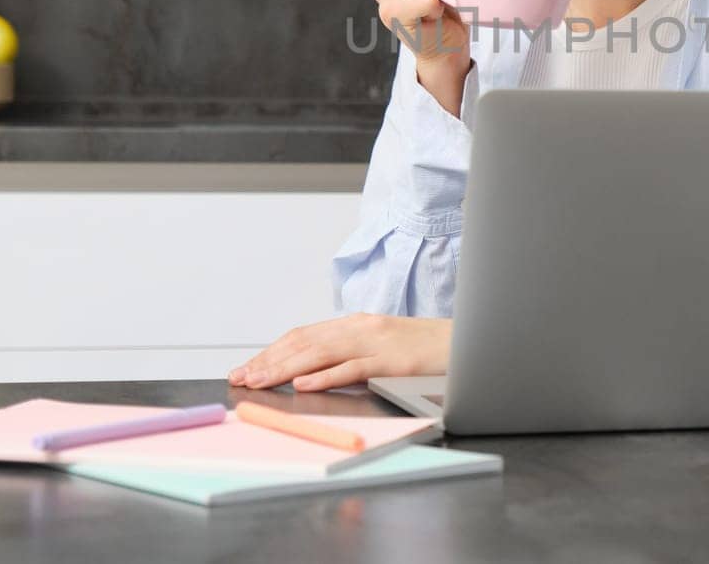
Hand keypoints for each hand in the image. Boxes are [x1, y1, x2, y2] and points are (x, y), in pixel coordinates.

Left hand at [228, 313, 452, 391]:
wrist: (467, 341)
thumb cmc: (424, 349)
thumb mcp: (382, 346)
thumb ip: (350, 353)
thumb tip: (310, 371)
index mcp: (357, 324)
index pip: (303, 335)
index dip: (272, 351)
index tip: (247, 368)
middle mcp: (361, 328)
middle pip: (305, 342)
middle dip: (268, 361)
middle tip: (241, 378)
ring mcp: (376, 343)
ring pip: (320, 353)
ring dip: (284, 368)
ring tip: (259, 381)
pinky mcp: (392, 361)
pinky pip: (353, 368)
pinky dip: (325, 376)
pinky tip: (303, 383)